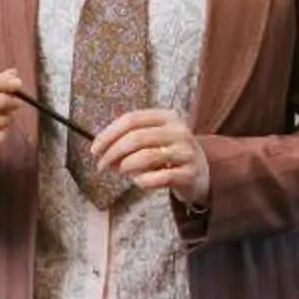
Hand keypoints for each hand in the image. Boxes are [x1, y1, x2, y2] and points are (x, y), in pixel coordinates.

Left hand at [94, 108, 209, 205]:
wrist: (203, 173)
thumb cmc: (169, 154)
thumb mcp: (154, 138)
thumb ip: (129, 139)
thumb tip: (101, 150)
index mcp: (167, 117)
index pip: (131, 119)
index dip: (109, 134)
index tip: (95, 149)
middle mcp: (178, 131)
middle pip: (136, 138)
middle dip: (113, 152)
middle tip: (102, 165)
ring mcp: (186, 152)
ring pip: (147, 157)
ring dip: (126, 166)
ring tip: (120, 171)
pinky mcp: (190, 174)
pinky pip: (160, 178)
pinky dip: (144, 181)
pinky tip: (139, 181)